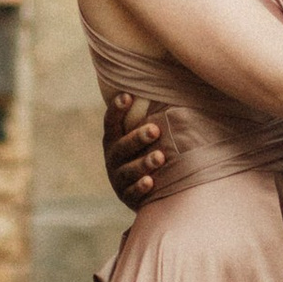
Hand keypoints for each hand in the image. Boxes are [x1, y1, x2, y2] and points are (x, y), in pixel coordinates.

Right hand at [102, 88, 169, 209]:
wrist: (144, 190)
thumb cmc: (147, 151)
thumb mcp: (144, 135)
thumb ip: (149, 116)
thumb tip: (170, 84)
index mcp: (114, 140)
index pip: (111, 122)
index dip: (117, 109)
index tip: (128, 95)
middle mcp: (113, 158)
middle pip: (121, 147)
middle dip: (138, 138)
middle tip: (155, 130)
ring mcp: (118, 179)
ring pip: (128, 171)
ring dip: (143, 163)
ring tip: (160, 157)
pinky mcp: (127, 197)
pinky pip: (132, 193)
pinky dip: (140, 188)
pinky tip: (151, 182)